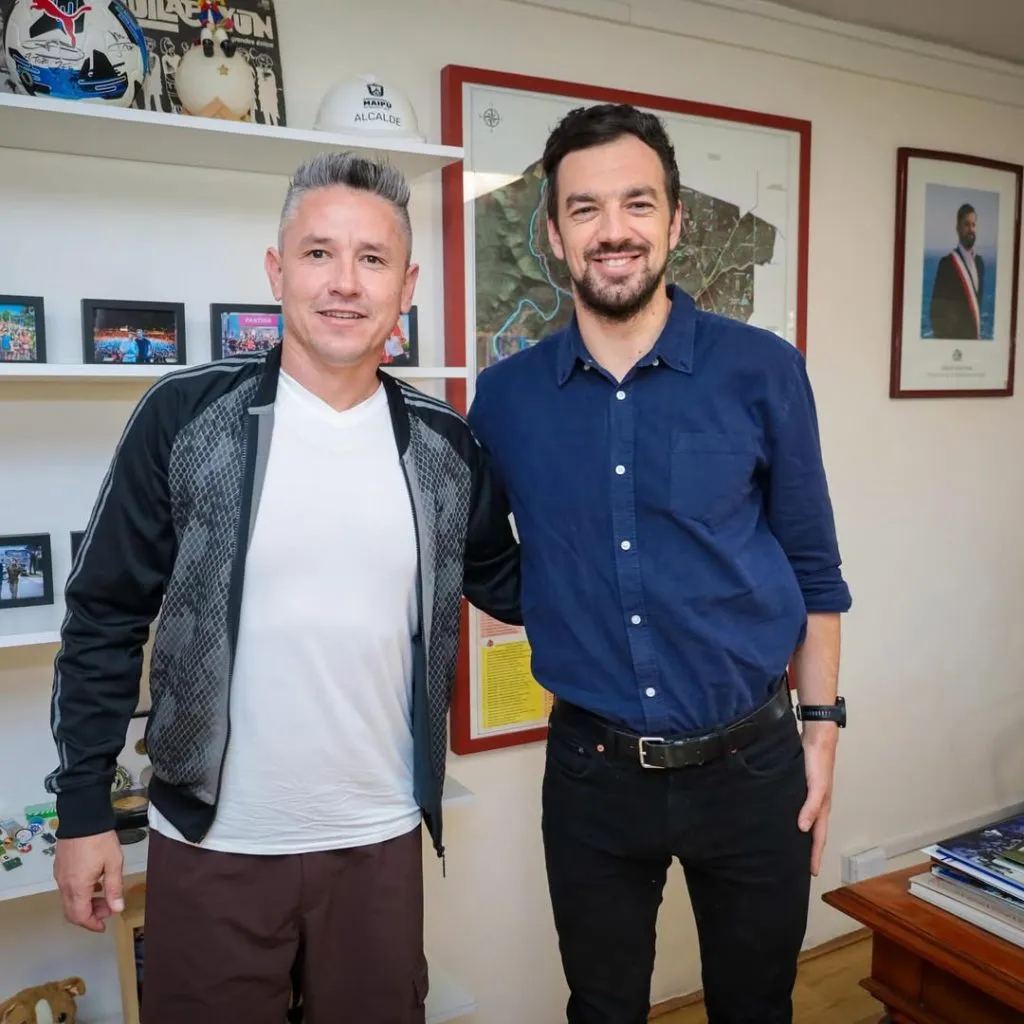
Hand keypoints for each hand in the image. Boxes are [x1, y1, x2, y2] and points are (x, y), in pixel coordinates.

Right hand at [54, 831, 124, 932]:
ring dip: (85, 904)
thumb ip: (115, 887)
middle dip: (90, 915)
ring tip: (105, 896)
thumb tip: (117, 909)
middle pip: (72, 911)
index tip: (104, 926)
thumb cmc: (100, 839)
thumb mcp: (114, 863)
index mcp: (78, 887)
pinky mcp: (60, 868)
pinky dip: (80, 893)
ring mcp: (60, 876)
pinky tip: (95, 883)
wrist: (82, 818)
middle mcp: (65, 885)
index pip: (80, 916)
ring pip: (69, 900)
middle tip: (107, 910)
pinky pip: (67, 889)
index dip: (92, 924)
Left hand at [797, 723, 837, 876]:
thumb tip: (803, 828)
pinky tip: (782, 820)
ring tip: (788, 848)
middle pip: (812, 833)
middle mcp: (815, 805)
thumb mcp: (817, 786)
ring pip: (804, 821)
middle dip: (808, 850)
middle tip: (797, 866)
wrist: (816, 739)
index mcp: (822, 808)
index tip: (812, 873)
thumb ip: (810, 806)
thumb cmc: (819, 763)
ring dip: (799, 835)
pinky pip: (796, 808)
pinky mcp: (799, 787)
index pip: (818, 837)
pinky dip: (792, 818)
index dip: (815, 855)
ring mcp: (808, 797)